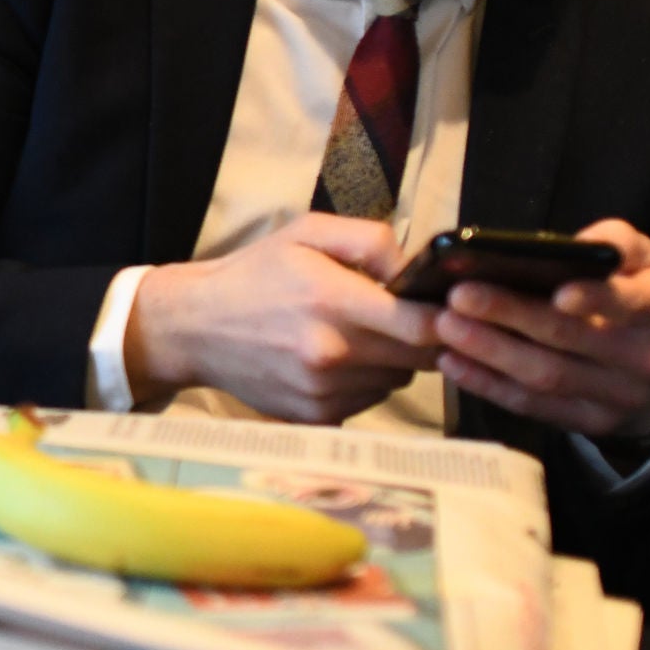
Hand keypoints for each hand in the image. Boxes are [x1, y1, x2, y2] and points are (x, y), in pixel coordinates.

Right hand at [123, 214, 441, 425]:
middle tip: (406, 317)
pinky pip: (369, 401)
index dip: (449, 320)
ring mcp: (324, 391)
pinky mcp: (316, 416)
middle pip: (420, 359)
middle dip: (423, 338)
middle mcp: (331, 354)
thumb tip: (415, 270)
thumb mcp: (307, 232)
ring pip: (396, 381)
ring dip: (393, 361)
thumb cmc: (256, 273)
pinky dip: (365, 382)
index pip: (422, 327)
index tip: (453, 309)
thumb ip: (370, 241)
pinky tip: (338, 360)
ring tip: (359, 336)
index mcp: (333, 302)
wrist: (195, 327)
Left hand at [428, 218, 649, 436]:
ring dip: (490, 352)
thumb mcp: (642, 261)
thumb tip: (579, 243)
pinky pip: (532, 406)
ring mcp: (617, 397)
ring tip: (444, 325)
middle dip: (511, 316)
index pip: (626, 303)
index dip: (593, 299)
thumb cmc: (635, 297)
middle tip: (458, 296)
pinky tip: (452, 361)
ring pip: (546, 376)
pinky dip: (488, 384)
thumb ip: (616, 241)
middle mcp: (645, 358)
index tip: (557, 292)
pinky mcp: (588, 423)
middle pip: (569, 339)